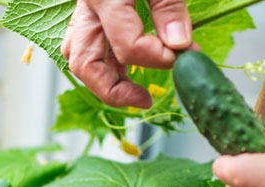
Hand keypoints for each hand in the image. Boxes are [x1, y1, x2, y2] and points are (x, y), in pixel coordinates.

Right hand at [61, 0, 191, 107]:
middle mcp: (87, 7)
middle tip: (145, 100)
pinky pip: (85, 43)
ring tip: (135, 89)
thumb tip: (179, 45)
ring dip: (105, 80)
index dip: (158, 60)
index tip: (185, 56)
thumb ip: (169, 7)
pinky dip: (103, 62)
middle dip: (115, 91)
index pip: (127, 48)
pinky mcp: (91, 9)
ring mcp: (84, 9)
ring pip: (79, 57)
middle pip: (85, 64)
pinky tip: (127, 67)